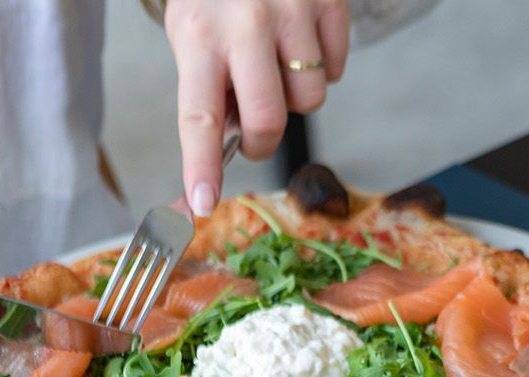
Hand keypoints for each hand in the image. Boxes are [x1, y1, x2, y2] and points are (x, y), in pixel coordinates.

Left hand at [164, 0, 351, 215]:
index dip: (201, 164)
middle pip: (267, 119)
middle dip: (262, 139)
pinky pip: (335, 68)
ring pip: (310, 98)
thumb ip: (210, 82)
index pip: (197, 114)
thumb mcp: (193, 27)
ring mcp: (291, 12)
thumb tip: (232, 139)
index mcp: (197, 33)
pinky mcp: (328, 3)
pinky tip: (300, 41)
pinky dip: (321, 66)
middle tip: (253, 134)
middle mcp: (244, 23)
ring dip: (296, 96)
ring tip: (277, 63)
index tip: (203, 203)